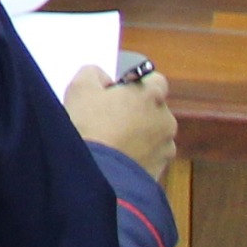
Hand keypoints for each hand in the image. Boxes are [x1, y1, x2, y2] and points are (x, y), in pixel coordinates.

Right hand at [64, 62, 175, 182]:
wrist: (95, 174)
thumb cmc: (88, 126)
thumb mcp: (80, 87)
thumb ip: (94, 72)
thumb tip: (103, 78)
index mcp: (151, 95)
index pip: (155, 80)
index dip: (135, 84)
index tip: (117, 91)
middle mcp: (166, 119)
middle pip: (153, 109)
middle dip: (136, 111)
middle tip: (107, 118)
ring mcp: (165, 147)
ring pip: (152, 135)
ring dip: (137, 136)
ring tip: (110, 142)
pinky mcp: (160, 170)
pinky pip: (148, 157)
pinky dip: (136, 157)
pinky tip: (114, 158)